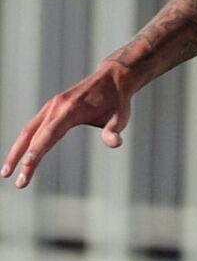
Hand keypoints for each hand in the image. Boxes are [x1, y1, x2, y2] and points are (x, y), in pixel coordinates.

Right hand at [3, 60, 136, 188]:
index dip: (38, 149)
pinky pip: (33, 127)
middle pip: (34, 135)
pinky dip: (24, 142)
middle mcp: (57, 107)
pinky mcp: (50, 108)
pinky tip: (20, 157)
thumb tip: (115, 143)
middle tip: (18, 182)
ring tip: (6, 173)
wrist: (112, 78)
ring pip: (27, 131)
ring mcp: (51, 107)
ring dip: (16, 151)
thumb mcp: (121, 116)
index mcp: (72, 109)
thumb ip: (114, 131)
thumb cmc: (117, 101)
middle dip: (22, 159)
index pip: (51, 133)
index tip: (28, 164)